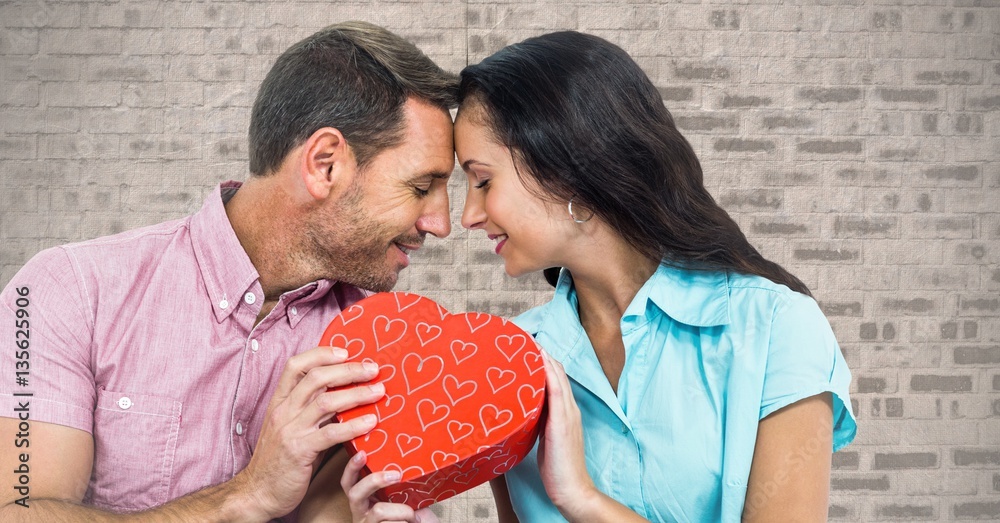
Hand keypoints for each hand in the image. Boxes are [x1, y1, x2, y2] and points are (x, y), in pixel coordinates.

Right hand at [236, 346, 385, 519]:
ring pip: (326, 402)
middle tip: (373, 369)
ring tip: (379, 391)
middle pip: (316, 378)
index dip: (321, 354)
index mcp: (279, 402)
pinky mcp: (300, 451)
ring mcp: (290, 430)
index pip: (295, 366)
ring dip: (357, 394)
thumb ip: (311, 410)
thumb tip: (343, 395)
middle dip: (348, 370)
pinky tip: (371, 423)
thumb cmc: (278, 460)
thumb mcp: (289, 427)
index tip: (345, 352)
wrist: (257, 492)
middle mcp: (283, 411)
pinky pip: (331, 433)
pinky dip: (354, 425)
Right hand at [341, 450, 439, 522]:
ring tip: (414, 515)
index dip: (351, 468)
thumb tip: (407, 461)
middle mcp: (361, 513)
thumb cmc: (415, 516)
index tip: (363, 453)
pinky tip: (412, 522)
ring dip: (402, 510)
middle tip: (396, 475)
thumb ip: (400, 483)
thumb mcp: (406, 496)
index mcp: (366, 500)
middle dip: (374, 480)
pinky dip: (406, 521)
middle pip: (355, 494)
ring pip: (379, 510)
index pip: (349, 483)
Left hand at [537, 352, 598, 516]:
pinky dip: (548, 372)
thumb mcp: (545, 438)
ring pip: (556, 375)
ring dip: (543, 356)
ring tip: (527, 340)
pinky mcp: (562, 422)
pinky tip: (539, 359)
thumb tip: (521, 412)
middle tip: (522, 337)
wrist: (572, 488)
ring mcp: (568, 413)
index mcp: (566, 411)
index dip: (543, 360)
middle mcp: (569, 408)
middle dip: (541, 352)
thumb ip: (538, 422)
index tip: (526, 346)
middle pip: (556, 371)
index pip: (555, 377)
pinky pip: (556, 390)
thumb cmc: (557, 468)